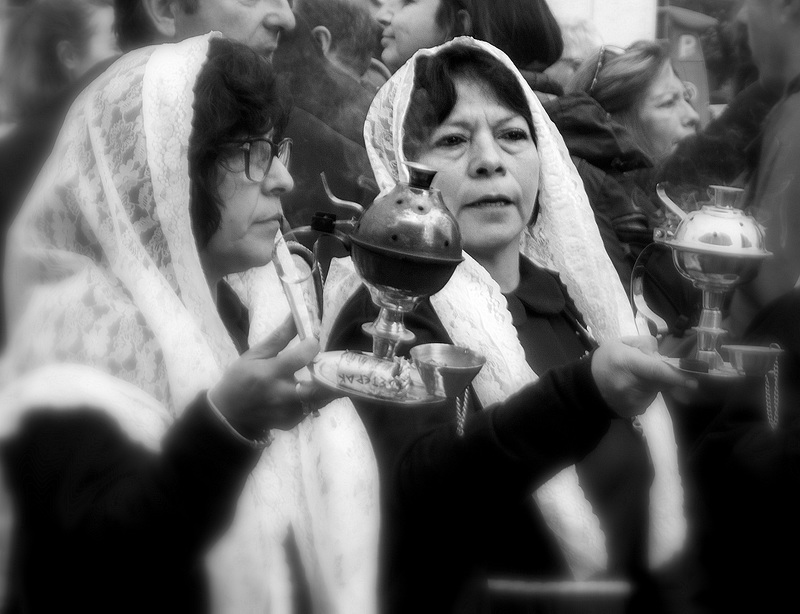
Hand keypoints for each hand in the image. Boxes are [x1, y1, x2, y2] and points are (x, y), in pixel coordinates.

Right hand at [208, 316, 325, 436]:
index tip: (312, 341)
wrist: (228, 415)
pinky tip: (306, 390)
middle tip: (336, 362)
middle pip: (319, 386)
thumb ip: (279, 337)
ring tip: (324, 373)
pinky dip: (314, 397)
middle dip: (333, 374)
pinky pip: (311, 407)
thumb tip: (296, 316)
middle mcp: (281, 395)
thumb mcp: (254, 354)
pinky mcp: (292, 422)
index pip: (302, 357)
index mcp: (269, 373)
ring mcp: (288, 412)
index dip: (312, 346)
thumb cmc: (239, 379)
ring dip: (327, 385)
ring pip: (320, 398)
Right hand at [591, 335, 697, 417]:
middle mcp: (631, 385)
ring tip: (631, 379)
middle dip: (662, 374)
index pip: (656, 370)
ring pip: (657, 390)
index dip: (676, 376)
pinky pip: (649, 399)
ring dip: (652, 383)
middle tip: (643, 367)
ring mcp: (633, 402)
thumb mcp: (620, 343)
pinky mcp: (634, 412)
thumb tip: (662, 357)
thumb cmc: (604, 360)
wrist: (586, 387)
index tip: (693, 381)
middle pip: (661, 380)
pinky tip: (630, 390)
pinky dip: (645, 393)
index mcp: (627, 363)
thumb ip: (645, 345)